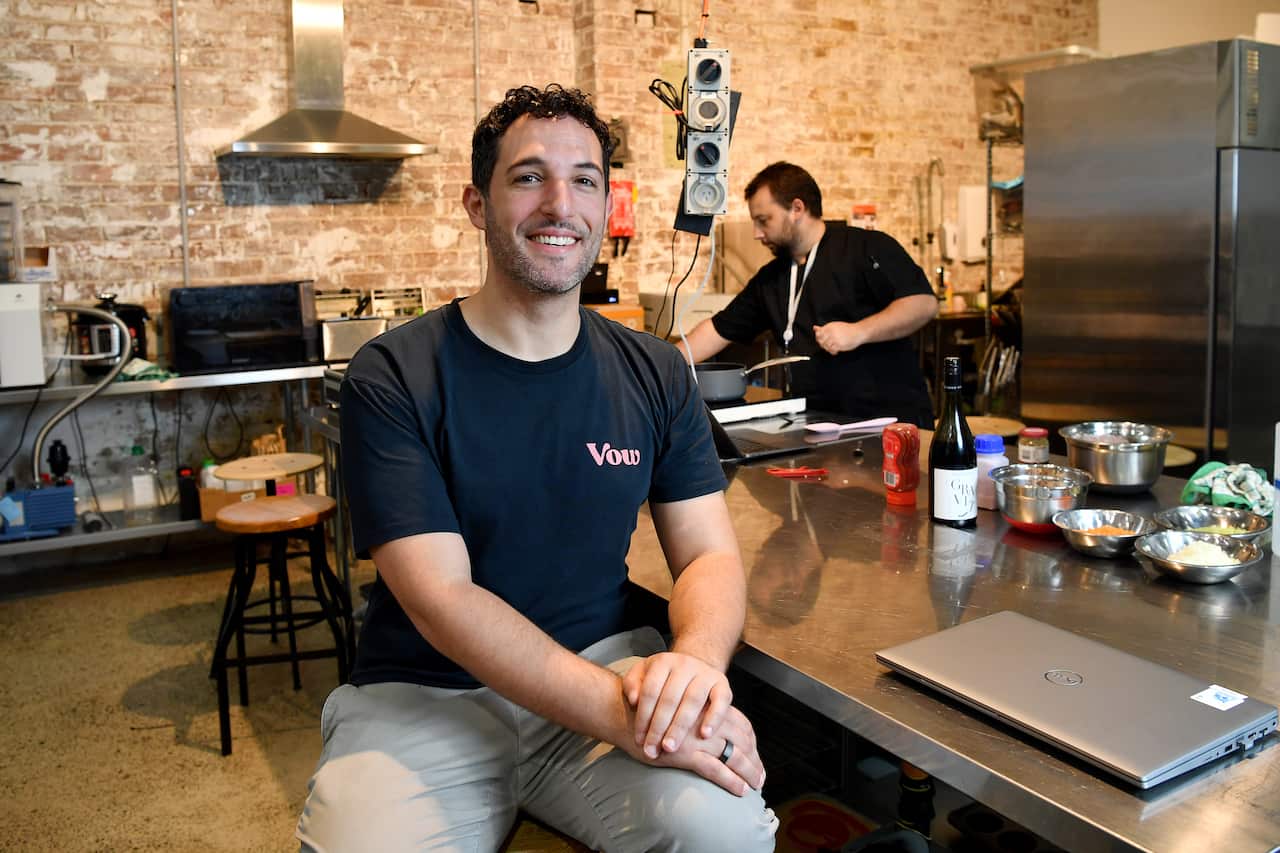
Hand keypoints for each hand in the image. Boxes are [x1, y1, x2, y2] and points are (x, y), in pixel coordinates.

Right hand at [621, 701, 765, 796]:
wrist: (624, 712)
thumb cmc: (650, 710)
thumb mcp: (677, 704)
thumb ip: (695, 712)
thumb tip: (710, 729)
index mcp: (708, 704)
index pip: (741, 723)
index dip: (752, 741)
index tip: (757, 756)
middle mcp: (707, 718)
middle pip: (742, 740)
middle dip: (754, 759)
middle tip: (761, 776)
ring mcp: (697, 736)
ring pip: (733, 755)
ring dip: (748, 772)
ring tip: (756, 785)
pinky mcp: (686, 752)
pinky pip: (715, 769)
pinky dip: (730, 781)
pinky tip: (741, 790)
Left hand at [622, 651, 732, 760]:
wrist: (691, 669)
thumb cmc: (662, 679)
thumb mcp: (642, 675)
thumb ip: (632, 684)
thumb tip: (633, 700)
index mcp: (663, 662)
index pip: (650, 691)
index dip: (643, 717)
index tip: (639, 740)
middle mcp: (685, 664)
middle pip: (670, 698)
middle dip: (659, 728)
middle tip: (652, 750)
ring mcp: (705, 673)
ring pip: (693, 701)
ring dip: (680, 727)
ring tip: (670, 747)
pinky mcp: (722, 683)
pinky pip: (721, 701)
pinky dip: (714, 718)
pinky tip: (705, 735)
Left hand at [812, 321, 863, 354]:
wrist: (858, 332)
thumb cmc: (846, 329)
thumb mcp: (834, 326)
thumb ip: (824, 328)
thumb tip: (814, 328)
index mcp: (829, 327)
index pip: (818, 334)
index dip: (819, 339)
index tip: (823, 340)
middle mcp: (831, 332)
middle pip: (821, 341)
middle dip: (823, 345)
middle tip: (829, 345)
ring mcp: (835, 339)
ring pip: (826, 347)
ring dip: (828, 349)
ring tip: (833, 348)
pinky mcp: (839, 345)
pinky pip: (831, 350)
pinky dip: (833, 352)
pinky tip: (836, 351)